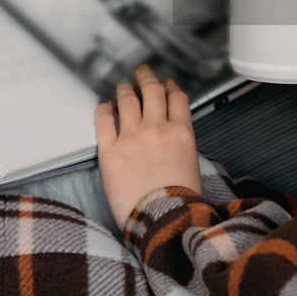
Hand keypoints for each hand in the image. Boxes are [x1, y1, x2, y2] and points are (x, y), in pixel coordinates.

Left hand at [96, 65, 201, 230]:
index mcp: (181, 132)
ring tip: (123, 85)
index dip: (171, 88)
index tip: (168, 86)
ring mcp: (131, 137)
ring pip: (128, 101)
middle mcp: (156, 128)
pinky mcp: (110, 151)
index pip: (177, 98)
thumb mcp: (192, 165)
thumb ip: (181, 145)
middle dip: (148, 79)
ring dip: (126, 89)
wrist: (163, 221)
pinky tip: (104, 105)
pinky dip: (104, 109)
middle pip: (152, 92)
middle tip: (143, 73)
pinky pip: (104, 120)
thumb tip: (171, 139)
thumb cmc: (180, 203)